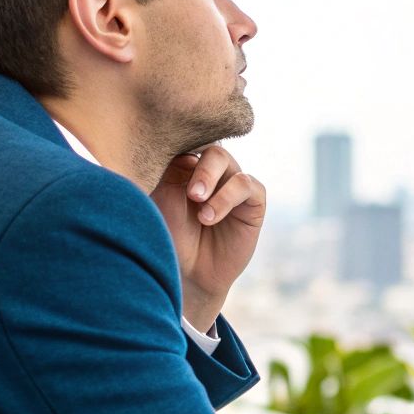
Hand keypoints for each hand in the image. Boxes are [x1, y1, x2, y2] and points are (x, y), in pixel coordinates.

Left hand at [148, 145, 264, 331]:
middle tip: (191, 194)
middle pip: (209, 146)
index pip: (186, 140)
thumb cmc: (170, 236)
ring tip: (200, 211)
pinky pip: (247, 185)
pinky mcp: (252, 202)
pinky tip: (210, 218)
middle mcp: (211, 170)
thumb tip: (176, 148)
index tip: (164, 162)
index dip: (178, 145)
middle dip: (200, 167)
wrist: (189, 273)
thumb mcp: (161, 200)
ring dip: (212, 182)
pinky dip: (227, 198)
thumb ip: (167, 172)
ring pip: (227, 160)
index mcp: (186, 163)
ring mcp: (232, 184)